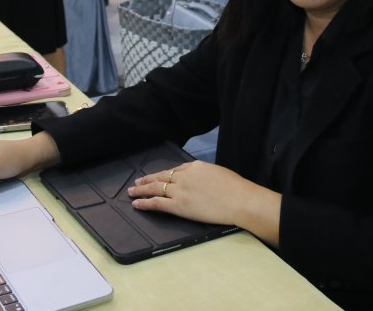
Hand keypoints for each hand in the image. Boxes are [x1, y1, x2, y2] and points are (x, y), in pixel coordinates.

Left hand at [129, 161, 272, 230]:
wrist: (240, 201)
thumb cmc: (236, 189)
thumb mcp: (219, 174)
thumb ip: (206, 176)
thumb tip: (203, 181)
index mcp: (195, 166)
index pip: (176, 170)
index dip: (164, 174)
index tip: (158, 177)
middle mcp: (184, 176)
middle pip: (161, 176)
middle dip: (148, 179)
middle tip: (137, 181)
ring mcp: (180, 190)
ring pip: (155, 188)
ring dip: (141, 190)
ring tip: (132, 191)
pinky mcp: (178, 205)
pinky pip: (156, 203)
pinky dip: (145, 203)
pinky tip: (137, 204)